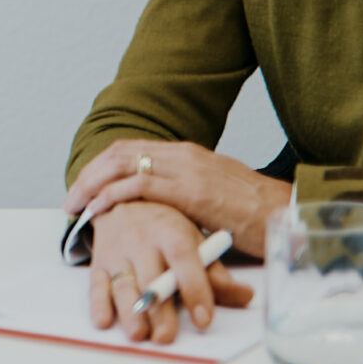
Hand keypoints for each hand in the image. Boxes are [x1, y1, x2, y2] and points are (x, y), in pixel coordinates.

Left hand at [66, 139, 290, 258]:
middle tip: (70, 198)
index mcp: (188, 154)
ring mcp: (187, 170)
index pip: (132, 149)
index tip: (84, 186)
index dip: (102, 166)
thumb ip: (187, 194)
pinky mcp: (193, 191)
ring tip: (74, 206)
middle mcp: (184, 155)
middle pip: (120, 153)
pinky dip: (112, 196)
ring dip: (92, 184)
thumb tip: (162, 208)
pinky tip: (98, 209)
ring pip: (123, 165)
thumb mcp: (215, 195)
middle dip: (89, 174)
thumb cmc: (256, 213)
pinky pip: (140, 186)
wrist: (291, 214)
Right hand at [87, 201, 255, 343]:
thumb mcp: (192, 240)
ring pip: (123, 284)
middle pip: (151, 277)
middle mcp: (142, 241)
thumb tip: (246, 296)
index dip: (195, 288)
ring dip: (129, 311)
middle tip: (166, 337)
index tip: (203, 318)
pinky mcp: (98, 263)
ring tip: (139, 334)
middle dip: (158, 309)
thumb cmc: (164, 227)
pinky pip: (95, 285)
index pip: (184, 259)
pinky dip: (98, 304)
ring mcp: (117, 252)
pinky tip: (103, 321)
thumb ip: (216, 272)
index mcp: (171, 232)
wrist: (120, 200)